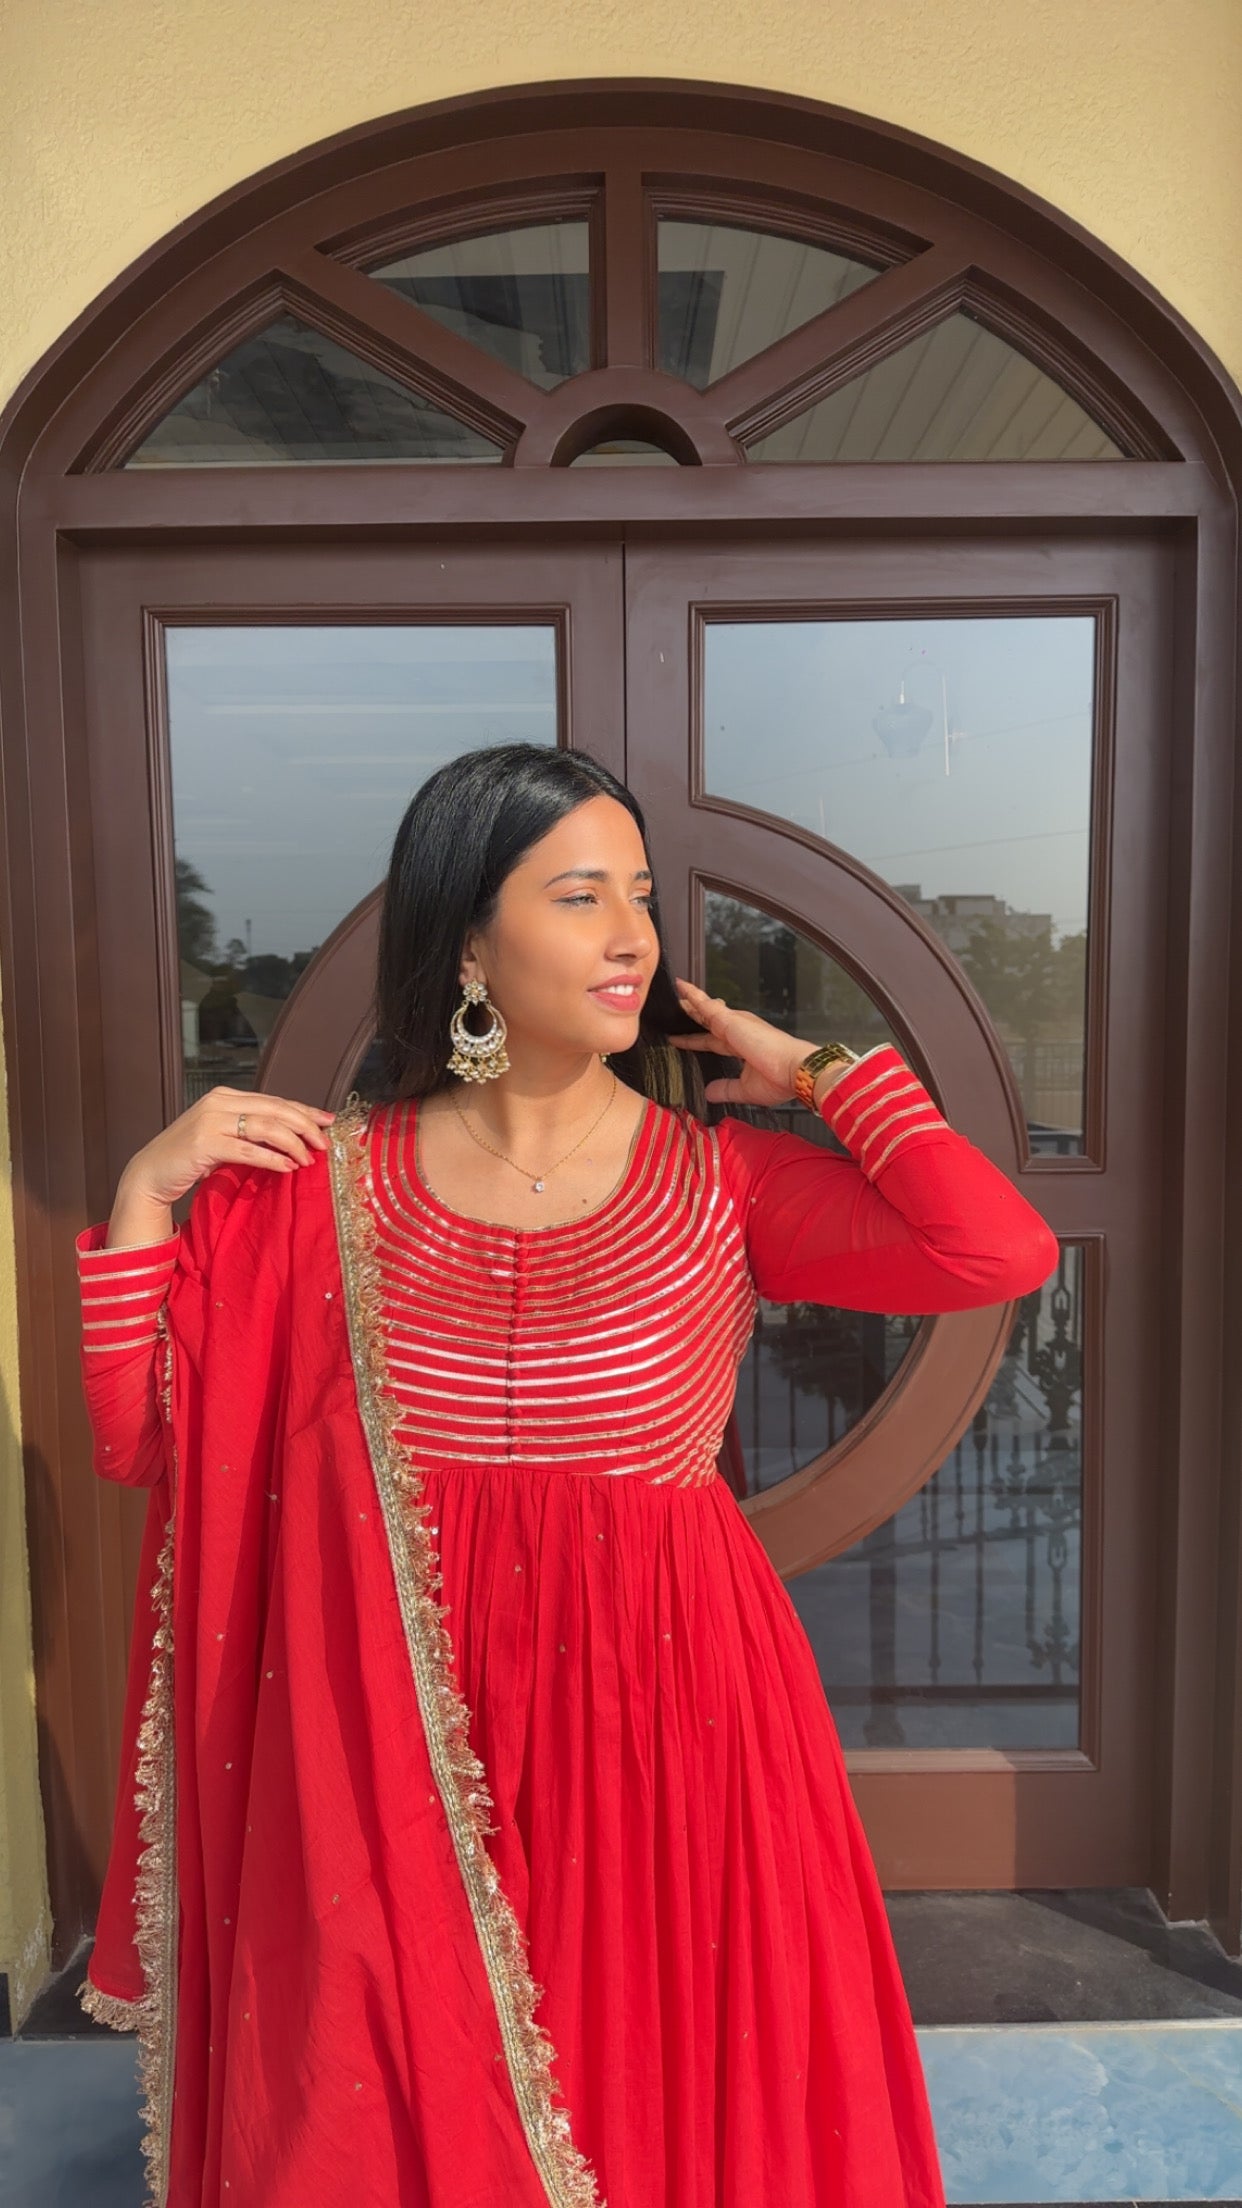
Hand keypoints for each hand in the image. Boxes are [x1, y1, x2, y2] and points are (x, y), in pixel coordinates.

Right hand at [120, 1085, 337, 1209]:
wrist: (150, 1173)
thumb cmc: (189, 1157)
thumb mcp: (224, 1137)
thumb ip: (251, 1132)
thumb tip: (293, 1138)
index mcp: (226, 1096)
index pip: (274, 1100)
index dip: (304, 1111)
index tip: (328, 1122)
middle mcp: (219, 1103)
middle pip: (275, 1109)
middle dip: (305, 1126)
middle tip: (324, 1143)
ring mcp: (210, 1121)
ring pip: (266, 1127)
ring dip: (293, 1144)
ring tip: (308, 1159)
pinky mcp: (205, 1143)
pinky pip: (249, 1150)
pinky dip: (272, 1159)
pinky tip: (287, 1167)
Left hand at [670, 978, 817, 1106]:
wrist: (793, 1070)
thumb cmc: (779, 1080)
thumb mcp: (745, 1089)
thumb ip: (726, 1089)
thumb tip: (708, 1092)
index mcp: (743, 1047)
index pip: (713, 1043)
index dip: (696, 1041)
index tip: (682, 1040)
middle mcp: (739, 1031)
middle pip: (708, 1022)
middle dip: (694, 1017)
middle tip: (676, 1010)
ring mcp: (735, 1023)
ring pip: (706, 1010)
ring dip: (691, 1003)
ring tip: (676, 994)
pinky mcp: (730, 1019)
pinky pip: (705, 1004)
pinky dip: (692, 995)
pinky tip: (680, 986)